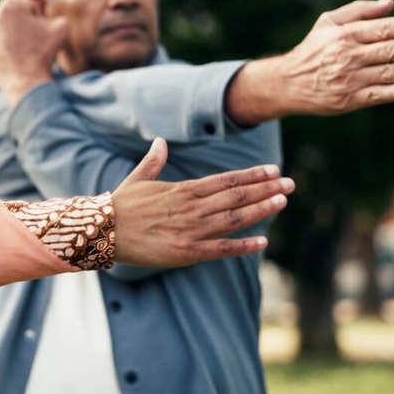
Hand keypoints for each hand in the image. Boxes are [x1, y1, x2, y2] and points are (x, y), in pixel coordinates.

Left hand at [0, 0, 67, 104]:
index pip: (29, 6)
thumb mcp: (61, 25)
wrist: (25, 81)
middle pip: (14, 13)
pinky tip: (10, 52)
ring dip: (11, 31)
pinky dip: (1, 42)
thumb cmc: (43, 52)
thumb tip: (40, 9)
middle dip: (22, 22)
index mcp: (10, 5)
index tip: (39, 32)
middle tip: (31, 40)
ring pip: (2, 24)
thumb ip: (52, 10)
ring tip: (21, 47)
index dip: (39, 18)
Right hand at [111, 139, 294, 266]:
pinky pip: (220, 248)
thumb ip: (154, 161)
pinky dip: (242, 246)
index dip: (252, 175)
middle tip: (291, 184)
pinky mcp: (185, 252)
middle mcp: (191, 208)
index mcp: (182, 190)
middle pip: (236, 196)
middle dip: (265, 189)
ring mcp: (190, 230)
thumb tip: (160, 141)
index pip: (225, 180)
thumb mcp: (137, 179)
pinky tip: (262, 242)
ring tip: (282, 201)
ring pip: (233, 218)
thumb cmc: (119, 205)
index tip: (273, 170)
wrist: (102, 231)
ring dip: (260, 210)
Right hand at [226, 0, 393, 125]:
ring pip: (387, 72)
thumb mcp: (328, 23)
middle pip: (390, 50)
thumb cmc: (313, 49)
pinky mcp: (346, 100)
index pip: (385, 29)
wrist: (286, 83)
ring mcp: (347, 79)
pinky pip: (376, 95)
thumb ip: (359, 11)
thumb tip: (390, 3)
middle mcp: (346, 56)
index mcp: (345, 35)